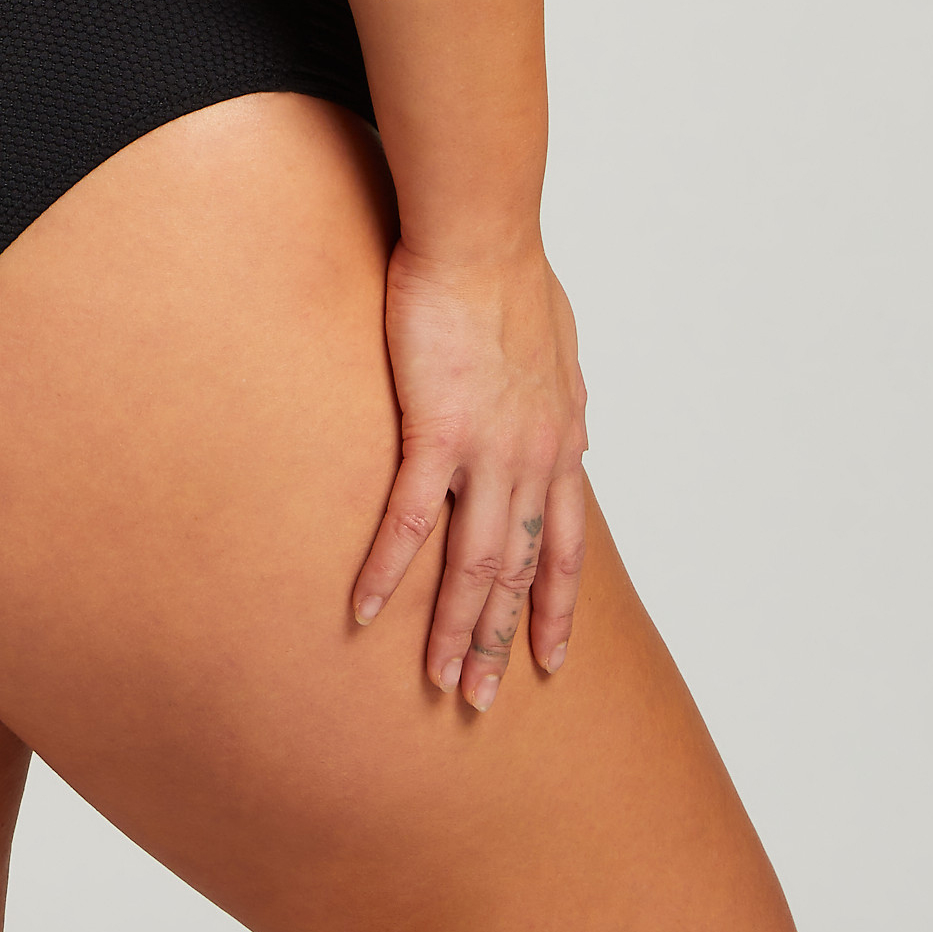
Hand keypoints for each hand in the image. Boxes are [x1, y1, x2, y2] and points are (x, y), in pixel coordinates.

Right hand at [350, 238, 589, 707]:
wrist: (482, 233)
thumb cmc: (511, 269)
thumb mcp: (558, 342)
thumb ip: (559, 389)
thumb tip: (569, 408)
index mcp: (560, 438)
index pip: (564, 544)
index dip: (556, 604)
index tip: (550, 656)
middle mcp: (534, 458)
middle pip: (520, 570)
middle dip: (502, 640)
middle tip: (482, 699)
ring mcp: (488, 450)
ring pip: (474, 564)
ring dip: (455, 629)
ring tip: (439, 682)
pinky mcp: (435, 430)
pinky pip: (410, 520)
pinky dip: (388, 572)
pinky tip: (363, 608)